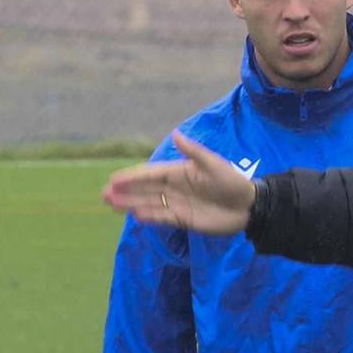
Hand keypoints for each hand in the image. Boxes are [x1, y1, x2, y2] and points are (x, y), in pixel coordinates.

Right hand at [103, 131, 255, 234]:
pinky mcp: (183, 219)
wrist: (249, 207)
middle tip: (103, 194)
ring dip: (131, 203)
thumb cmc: (232, 182)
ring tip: (111, 204)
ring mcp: (177, 203)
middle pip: (144, 189)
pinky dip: (150, 216)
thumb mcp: (214, 165)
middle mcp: (174, 187)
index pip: (151, 174)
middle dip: (125, 191)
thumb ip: (194, 152)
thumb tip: (175, 133)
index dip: (132, 176)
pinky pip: (162, 217)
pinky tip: (135, 215)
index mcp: (179, 171)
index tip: (114, 179)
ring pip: (149, 203)